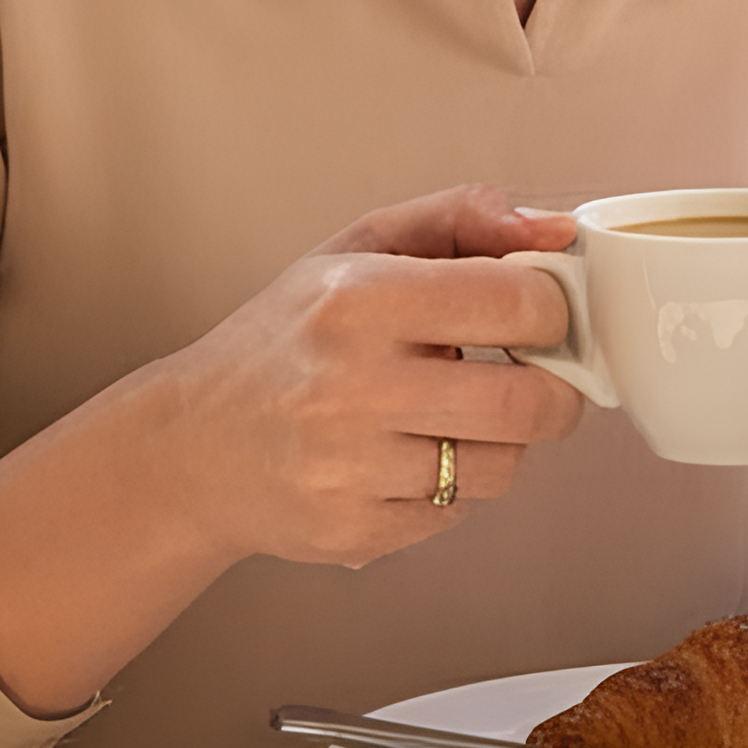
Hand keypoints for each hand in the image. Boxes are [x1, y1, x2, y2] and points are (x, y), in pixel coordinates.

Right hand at [145, 185, 588, 573]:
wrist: (191, 448)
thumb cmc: (286, 340)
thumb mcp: (358, 247)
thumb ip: (460, 218)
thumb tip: (556, 230)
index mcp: (358, 300)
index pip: (518, 303)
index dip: (553, 309)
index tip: (544, 315)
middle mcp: (351, 385)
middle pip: (526, 400)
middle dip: (556, 389)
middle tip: (539, 377)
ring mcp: (349, 467)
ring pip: (502, 464)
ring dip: (505, 440)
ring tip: (461, 413)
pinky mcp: (352, 529)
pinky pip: (458, 511)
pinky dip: (455, 485)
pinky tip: (413, 455)